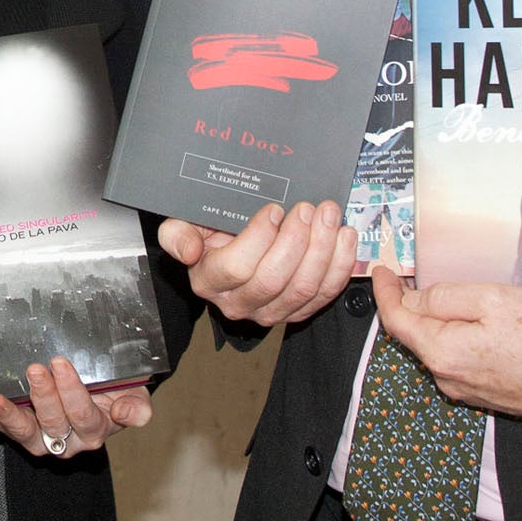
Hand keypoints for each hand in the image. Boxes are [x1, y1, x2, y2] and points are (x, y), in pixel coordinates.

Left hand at [0, 357, 150, 457]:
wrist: (102, 397)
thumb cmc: (116, 394)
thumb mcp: (134, 397)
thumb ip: (135, 408)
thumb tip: (131, 415)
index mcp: (94, 431)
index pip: (83, 414)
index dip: (72, 391)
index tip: (61, 363)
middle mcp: (67, 441)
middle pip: (53, 422)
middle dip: (43, 396)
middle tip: (35, 370)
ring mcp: (42, 438)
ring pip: (24, 432)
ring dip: (7, 415)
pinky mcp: (22, 432)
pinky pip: (4, 428)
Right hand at [158, 201, 356, 327]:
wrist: (227, 251)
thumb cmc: (208, 233)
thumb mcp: (182, 226)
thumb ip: (177, 235)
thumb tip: (188, 250)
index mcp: (209, 282)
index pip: (237, 268)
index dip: (259, 238)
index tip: (273, 209)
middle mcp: (238, 304)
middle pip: (274, 280)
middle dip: (297, 240)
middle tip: (308, 208)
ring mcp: (270, 312)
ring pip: (303, 288)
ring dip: (322, 249)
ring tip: (328, 215)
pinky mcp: (297, 312)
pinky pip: (325, 295)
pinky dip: (339, 266)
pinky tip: (344, 237)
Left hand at [371, 267, 521, 417]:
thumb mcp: (491, 299)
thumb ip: (444, 298)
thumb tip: (414, 299)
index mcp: (443, 353)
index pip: (397, 321)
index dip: (385, 293)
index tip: (382, 271)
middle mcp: (449, 378)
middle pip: (415, 337)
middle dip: (407, 306)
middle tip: (405, 279)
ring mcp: (468, 390)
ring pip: (437, 349)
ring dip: (432, 323)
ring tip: (436, 296)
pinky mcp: (487, 395)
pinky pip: (457, 362)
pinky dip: (452, 339)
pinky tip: (465, 324)